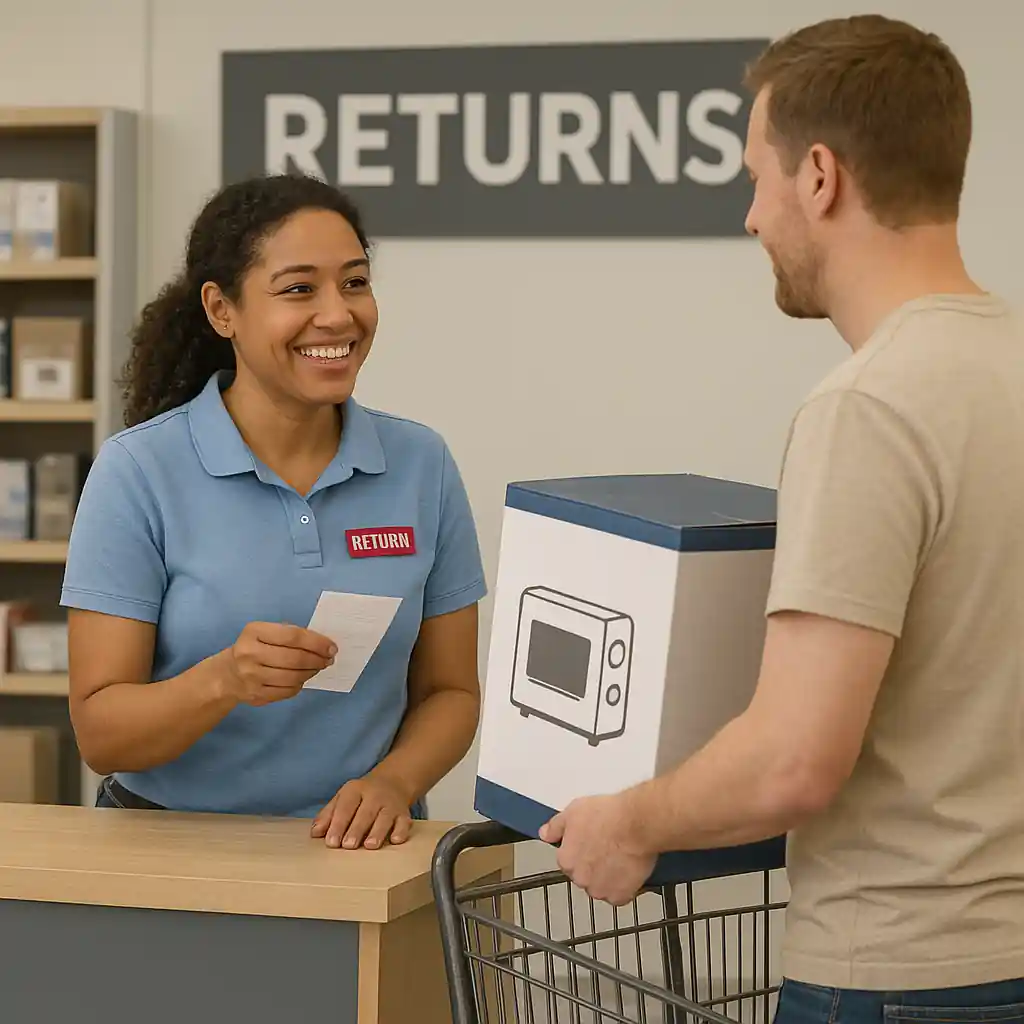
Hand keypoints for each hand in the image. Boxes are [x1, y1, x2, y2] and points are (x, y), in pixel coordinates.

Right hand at [220, 622, 336, 706]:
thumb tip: (322, 645)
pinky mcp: (256, 695)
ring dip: (311, 672)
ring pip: (293, 677)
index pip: (292, 636)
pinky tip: (302, 678)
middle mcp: (250, 654)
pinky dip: (300, 684)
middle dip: (317, 659)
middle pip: (294, 658)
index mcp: (254, 632)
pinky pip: (287, 691)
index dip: (316, 642)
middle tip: (328, 659)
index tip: (331, 647)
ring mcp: (251, 677)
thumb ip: (290, 635)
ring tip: (317, 667)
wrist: (228, 675)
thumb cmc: (254, 648)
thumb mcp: (265, 632)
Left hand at [310, 773, 413, 849]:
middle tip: (348, 845)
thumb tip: (315, 833)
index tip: (331, 842)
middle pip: (365, 812)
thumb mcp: (343, 798)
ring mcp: (391, 804)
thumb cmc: (363, 796)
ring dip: (378, 831)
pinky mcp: (404, 814)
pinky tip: (395, 840)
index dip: (338, 824)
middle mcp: (375, 795)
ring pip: (385, 817)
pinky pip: (404, 822)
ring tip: (370, 845)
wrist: (393, 781)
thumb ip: (329, 815)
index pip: (345, 806)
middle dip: (357, 829)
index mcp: (355, 790)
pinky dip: (401, 831)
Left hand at [539, 793, 656, 905]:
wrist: (636, 824)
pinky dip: (624, 886)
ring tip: (620, 857)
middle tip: (607, 848)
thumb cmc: (609, 815)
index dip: (582, 851)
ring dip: (608, 877)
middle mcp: (580, 878)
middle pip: (584, 876)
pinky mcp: (620, 896)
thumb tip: (545, 834)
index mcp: (566, 859)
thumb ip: (556, 826)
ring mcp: (600, 889)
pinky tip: (628, 869)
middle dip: (594, 865)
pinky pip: (620, 895)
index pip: (568, 861)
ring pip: (601, 886)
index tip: (592, 843)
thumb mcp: (574, 811)